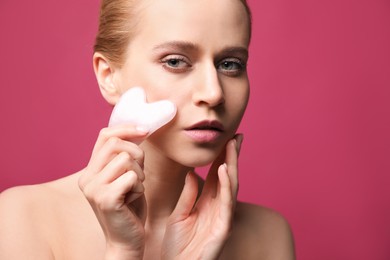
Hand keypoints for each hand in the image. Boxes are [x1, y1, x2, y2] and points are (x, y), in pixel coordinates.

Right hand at [78, 126, 148, 258]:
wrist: (126, 240)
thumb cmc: (129, 207)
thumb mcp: (126, 176)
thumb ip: (125, 156)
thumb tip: (139, 130)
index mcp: (90, 170)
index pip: (105, 135)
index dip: (126, 128)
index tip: (145, 131)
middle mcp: (87, 178)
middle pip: (115, 143)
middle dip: (137, 153)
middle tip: (140, 173)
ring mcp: (93, 189)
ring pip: (126, 159)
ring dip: (140, 174)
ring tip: (134, 190)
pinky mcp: (105, 199)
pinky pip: (132, 177)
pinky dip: (140, 187)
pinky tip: (133, 199)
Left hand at [161, 134, 242, 259]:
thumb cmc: (177, 245)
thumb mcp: (179, 215)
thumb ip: (187, 195)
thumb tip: (191, 173)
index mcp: (207, 203)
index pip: (217, 175)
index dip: (221, 157)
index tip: (225, 139)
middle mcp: (218, 207)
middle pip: (227, 177)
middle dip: (232, 156)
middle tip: (236, 136)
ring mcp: (222, 217)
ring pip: (231, 186)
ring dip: (232, 165)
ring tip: (232, 146)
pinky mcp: (222, 228)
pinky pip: (226, 204)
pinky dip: (227, 186)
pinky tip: (225, 169)